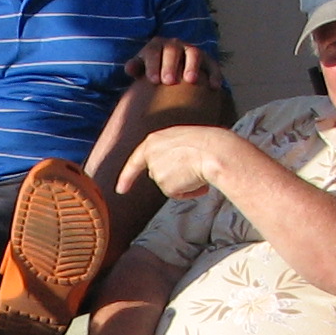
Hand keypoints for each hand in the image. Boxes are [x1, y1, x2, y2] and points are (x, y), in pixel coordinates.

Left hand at [113, 125, 238, 200]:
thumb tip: (172, 172)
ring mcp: (157, 171)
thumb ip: (169, 152)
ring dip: (184, 182)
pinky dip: (189, 191)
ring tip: (198, 171)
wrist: (215, 151)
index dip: (127, 176)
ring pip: (169, 184)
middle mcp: (150, 156)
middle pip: (157, 174)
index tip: (121, 189)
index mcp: (153, 141)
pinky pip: (178, 194)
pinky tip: (198, 180)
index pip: (136, 160)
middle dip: (171, 176)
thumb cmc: (205, 144)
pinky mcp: (166, 185)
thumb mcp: (181, 140)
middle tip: (191, 168)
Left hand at [128, 37, 210, 85]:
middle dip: (171, 65)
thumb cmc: (153, 71)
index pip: (153, 52)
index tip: (153, 81)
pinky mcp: (206, 60)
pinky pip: (212, 65)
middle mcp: (174, 45)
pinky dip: (214, 74)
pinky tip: (215, 87)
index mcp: (156, 46)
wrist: (171, 69)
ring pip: (193, 54)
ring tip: (190, 80)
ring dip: (192, 66)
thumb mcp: (142, 68)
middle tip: (168, 81)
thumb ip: (136, 67)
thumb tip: (129, 68)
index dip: (153, 65)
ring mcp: (191, 51)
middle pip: (173, 51)